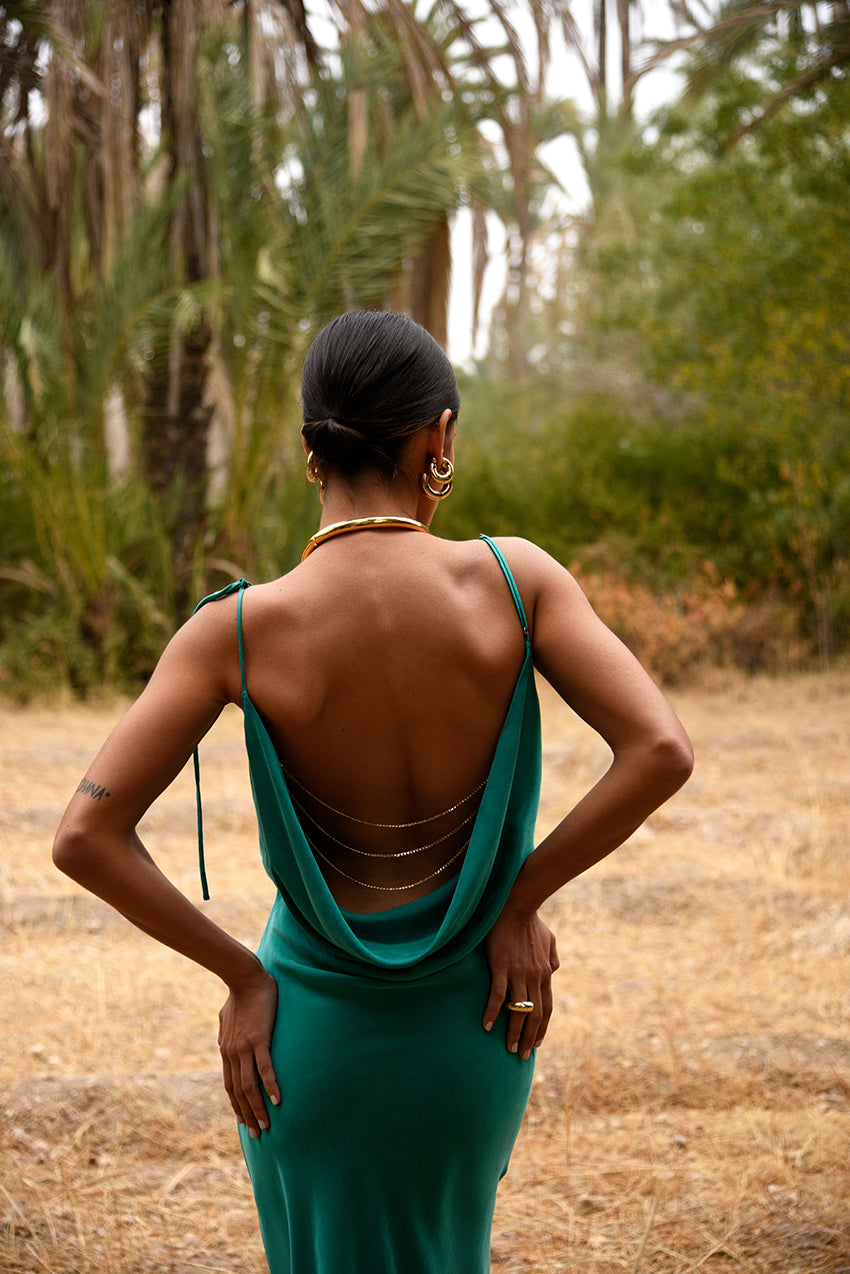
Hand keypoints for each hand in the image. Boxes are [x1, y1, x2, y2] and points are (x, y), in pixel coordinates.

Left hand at [218, 968, 279, 1136]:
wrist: (244, 978)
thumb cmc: (238, 995)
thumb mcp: (226, 1019)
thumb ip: (226, 1034)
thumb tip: (225, 1042)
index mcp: (227, 1051)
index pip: (230, 1085)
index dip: (236, 1105)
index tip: (244, 1121)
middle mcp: (232, 1054)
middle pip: (238, 1092)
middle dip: (247, 1115)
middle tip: (257, 1134)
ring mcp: (244, 1048)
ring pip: (249, 1086)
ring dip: (258, 1108)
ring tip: (267, 1125)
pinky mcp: (259, 1040)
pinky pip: (264, 1068)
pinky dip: (270, 1086)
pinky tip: (277, 1101)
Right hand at [482, 906, 558, 1058]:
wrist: (516, 905)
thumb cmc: (532, 922)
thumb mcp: (550, 940)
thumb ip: (553, 958)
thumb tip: (552, 972)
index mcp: (545, 973)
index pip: (547, 1008)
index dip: (542, 1028)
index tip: (536, 1043)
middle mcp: (535, 977)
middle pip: (535, 1015)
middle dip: (529, 1038)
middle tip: (522, 1055)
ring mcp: (518, 973)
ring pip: (519, 1011)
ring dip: (514, 1033)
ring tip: (509, 1049)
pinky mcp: (501, 967)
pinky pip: (498, 996)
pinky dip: (492, 1013)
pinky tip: (485, 1026)